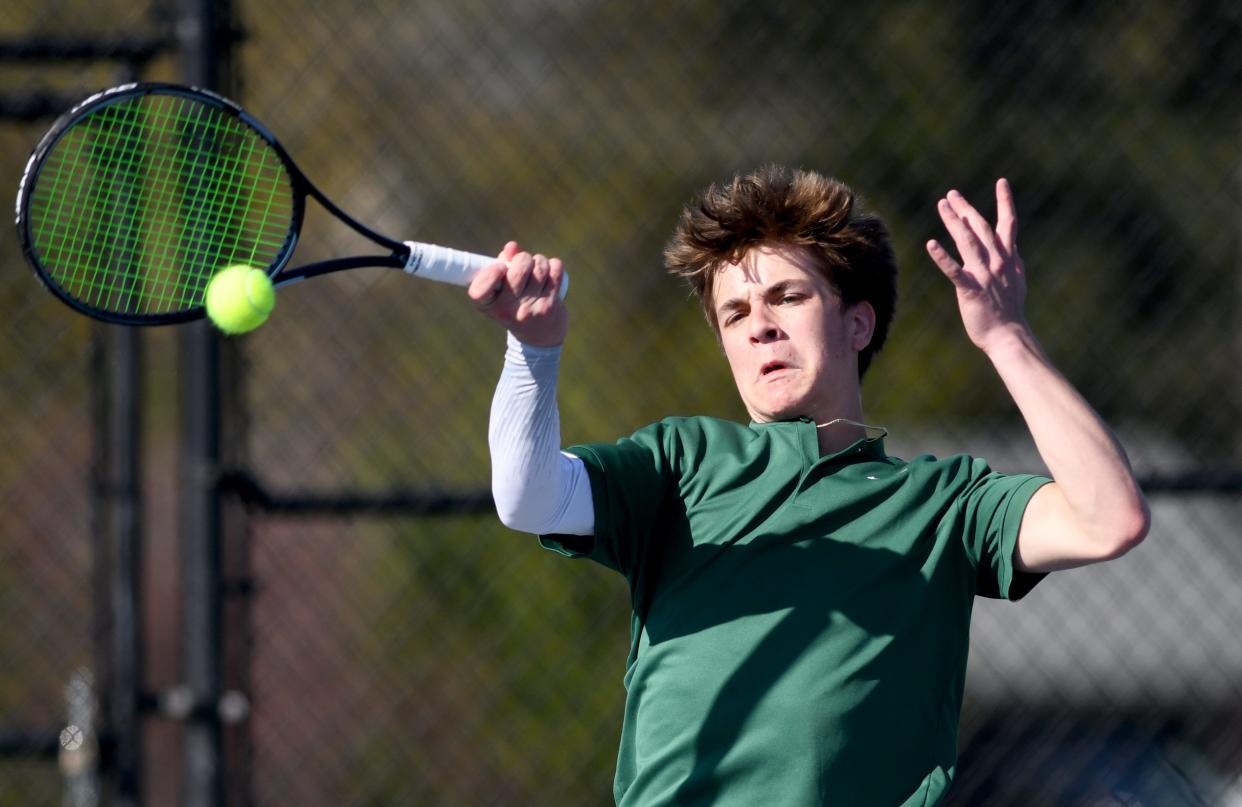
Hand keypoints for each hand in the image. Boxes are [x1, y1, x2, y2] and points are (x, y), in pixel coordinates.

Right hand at [468, 241, 567, 346]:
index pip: (479, 290)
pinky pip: (555, 271)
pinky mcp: (549, 307)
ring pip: (540, 267)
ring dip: (540, 261)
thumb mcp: (502, 286)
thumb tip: (512, 246)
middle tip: (525, 263)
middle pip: (519, 269)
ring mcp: (529, 310)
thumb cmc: (516, 302)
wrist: (539, 336)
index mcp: (487, 305)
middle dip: (524, 258)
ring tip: (538, 269)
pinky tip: (551, 272)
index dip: (491, 273)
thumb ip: (504, 262)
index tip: (499, 268)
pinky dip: (554, 265)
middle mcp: (506, 311)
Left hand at [926, 179, 1029, 352]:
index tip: (1002, 181)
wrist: (1008, 334)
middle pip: (980, 228)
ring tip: (942, 205)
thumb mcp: (1017, 280)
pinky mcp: (970, 289)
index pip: (1008, 224)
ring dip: (954, 221)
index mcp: (1008, 258)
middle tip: (951, 194)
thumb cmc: (1010, 309)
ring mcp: (984, 274)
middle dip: (966, 209)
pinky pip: (954, 270)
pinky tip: (931, 243)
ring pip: (967, 242)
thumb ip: (1014, 261)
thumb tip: (1013, 249)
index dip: (1006, 201)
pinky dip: (942, 256)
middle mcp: (997, 262)